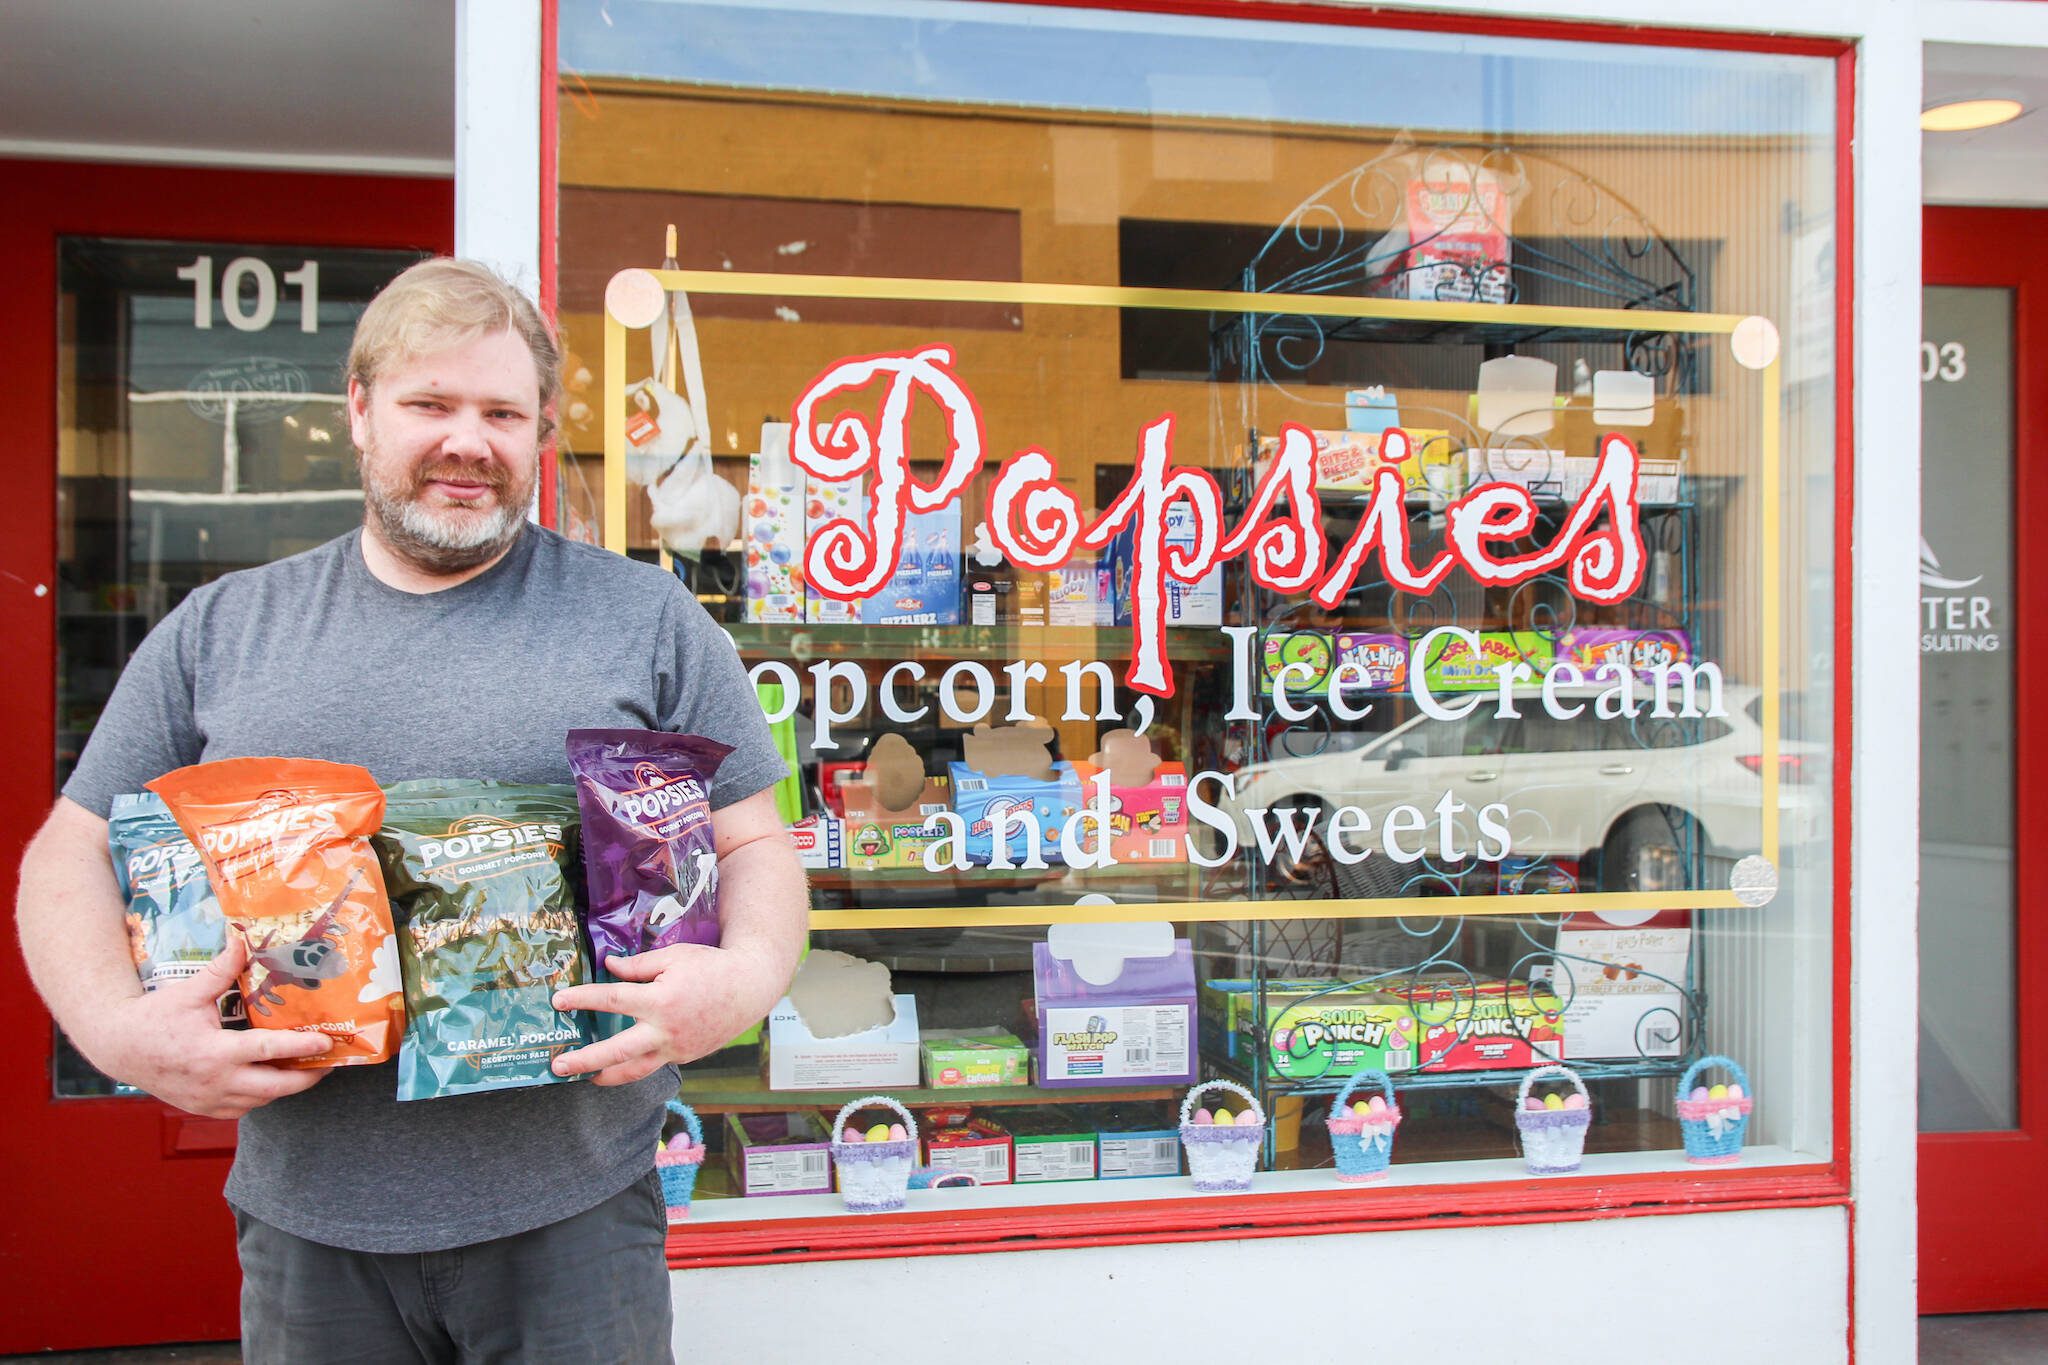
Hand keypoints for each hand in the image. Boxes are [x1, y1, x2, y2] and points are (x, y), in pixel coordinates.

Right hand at [86, 937, 333, 1118]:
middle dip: (307, 1076)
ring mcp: (210, 1099)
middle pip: (275, 1086)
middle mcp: (215, 1081)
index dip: (302, 1046)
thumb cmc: (153, 1018)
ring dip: (286, 1086)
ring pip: (262, 1100)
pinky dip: (262, 1095)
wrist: (119, 1048)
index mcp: (214, 1052)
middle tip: (329, 1061)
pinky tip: (273, 1077)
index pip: (268, 1051)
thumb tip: (243, 938)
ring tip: (308, 1066)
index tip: (328, 1041)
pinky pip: (244, 1107)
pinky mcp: (205, 1108)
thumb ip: (222, 969)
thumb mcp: (189, 991)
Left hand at [550, 942, 784, 1086]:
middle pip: (616, 1052)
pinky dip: (636, 1065)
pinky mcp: (685, 1057)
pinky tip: (621, 1063)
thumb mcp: (673, 957)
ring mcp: (676, 1048)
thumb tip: (608, 968)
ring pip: (635, 1071)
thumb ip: (638, 965)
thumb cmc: (711, 967)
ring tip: (586, 1078)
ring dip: (607, 1077)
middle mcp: (665, 1030)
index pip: (611, 1000)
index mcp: (660, 1000)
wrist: (749, 988)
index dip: (582, 999)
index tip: (559, 1001)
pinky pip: (655, 1063)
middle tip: (557, 1065)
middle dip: (584, 1060)